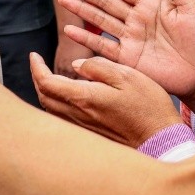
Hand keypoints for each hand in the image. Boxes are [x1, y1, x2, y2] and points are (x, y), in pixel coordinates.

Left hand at [30, 53, 183, 146]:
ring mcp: (83, 127)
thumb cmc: (148, 106)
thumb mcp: (127, 76)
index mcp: (85, 97)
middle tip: (38, 64)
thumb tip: (77, 65)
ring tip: (48, 78)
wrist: (160, 139)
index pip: (47, 82)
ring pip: (51, 110)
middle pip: (44, 97)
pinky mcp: (90, 134)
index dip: (36, 67)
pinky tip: (66, 97)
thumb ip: (99, 67)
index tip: (34, 55)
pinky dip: (56, 104)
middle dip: (36, 78)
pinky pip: (63, 118)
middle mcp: (79, 115)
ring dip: (45, 92)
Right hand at [58, 0, 194, 101]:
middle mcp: (136, 18)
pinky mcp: (128, 58)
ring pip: (100, 19)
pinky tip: (70, 30)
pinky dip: (86, 38)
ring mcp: (130, 38)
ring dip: (81, 9)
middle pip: (105, 0)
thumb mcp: (192, 7)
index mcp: (150, 3)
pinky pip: (103, 46)